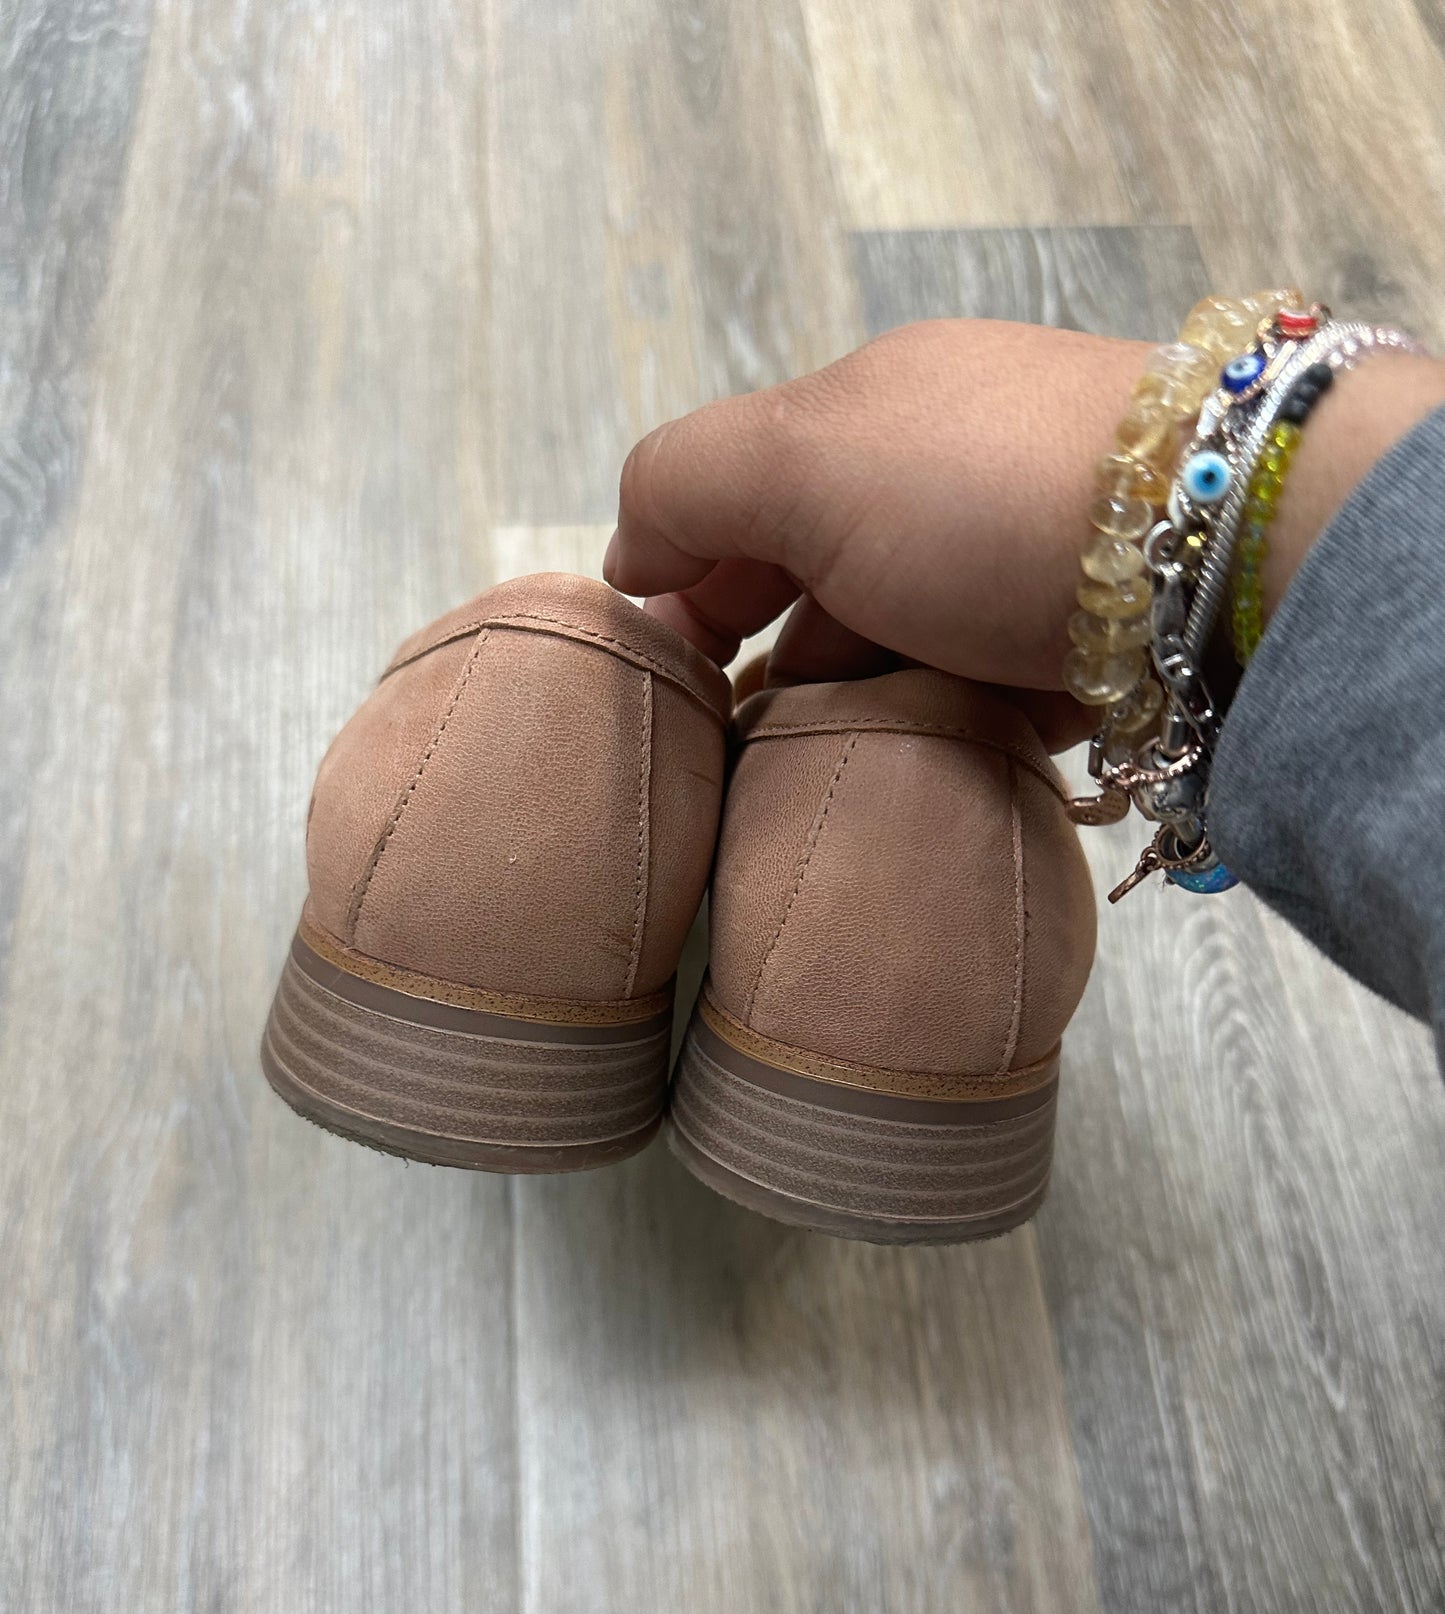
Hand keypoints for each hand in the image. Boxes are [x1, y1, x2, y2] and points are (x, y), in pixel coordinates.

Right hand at [603, 319, 1151, 745]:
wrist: (1221, 549)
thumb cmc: (984, 499)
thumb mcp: (800, 458)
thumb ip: (684, 483)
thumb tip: (630, 556)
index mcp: (872, 415)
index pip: (744, 502)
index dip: (690, 590)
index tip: (674, 686)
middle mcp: (950, 479)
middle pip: (823, 586)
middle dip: (776, 663)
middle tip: (744, 747)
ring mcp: (1025, 559)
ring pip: (904, 650)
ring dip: (861, 704)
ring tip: (836, 767)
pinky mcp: (1095, 642)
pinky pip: (989, 696)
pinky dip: (951, 727)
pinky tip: (936, 764)